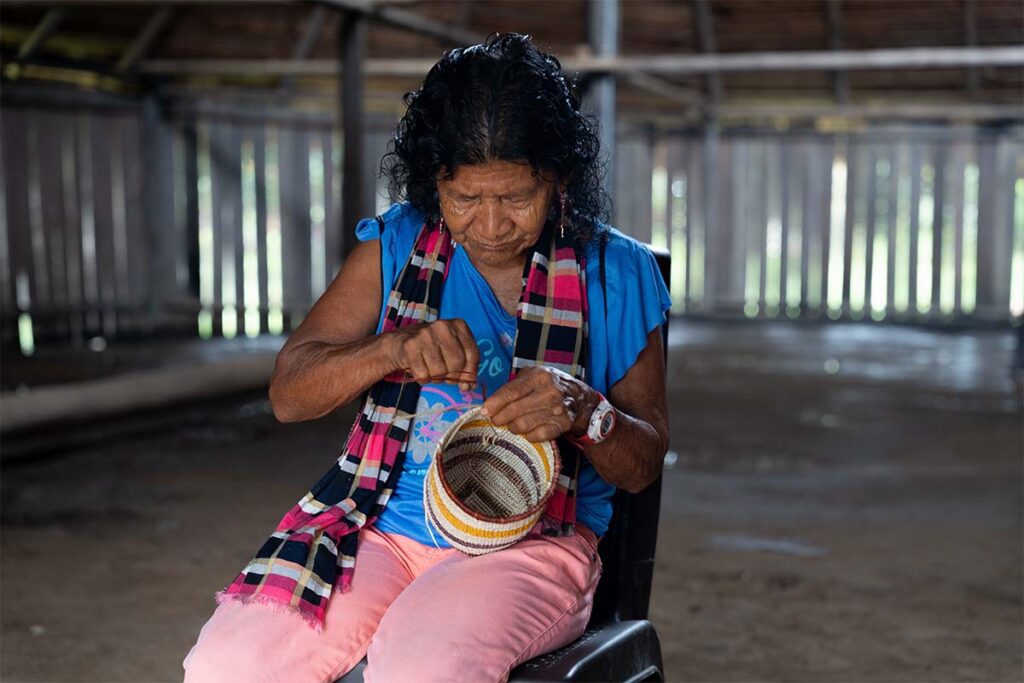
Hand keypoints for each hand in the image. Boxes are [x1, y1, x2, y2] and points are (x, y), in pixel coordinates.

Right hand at [386, 319, 479, 389]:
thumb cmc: (431, 348)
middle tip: (443, 373)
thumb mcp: (452, 351)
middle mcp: (443, 326)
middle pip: (457, 363)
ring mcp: (425, 334)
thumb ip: (465, 367)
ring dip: (435, 377)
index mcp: (458, 325)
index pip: (473, 354)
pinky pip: (424, 375)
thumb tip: (469, 386)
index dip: (471, 372)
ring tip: (429, 368)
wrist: (398, 343)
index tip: (465, 382)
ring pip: (440, 371)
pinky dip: (422, 378)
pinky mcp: (410, 346)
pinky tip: (419, 367)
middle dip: (451, 375)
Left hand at [481, 366, 598, 442]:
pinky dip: (528, 436)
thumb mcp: (533, 376)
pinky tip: (528, 431)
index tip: (484, 411)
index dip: (495, 403)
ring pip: (523, 425)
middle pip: (515, 410)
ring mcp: (557, 409)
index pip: (512, 391)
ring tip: (512, 424)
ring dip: (513, 427)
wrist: (580, 397)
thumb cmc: (549, 385)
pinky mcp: (562, 424)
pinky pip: (537, 436)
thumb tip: (490, 404)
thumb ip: (513, 386)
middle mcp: (549, 392)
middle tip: (494, 420)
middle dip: (500, 418)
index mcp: (539, 377)